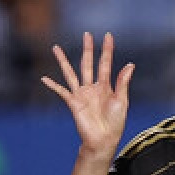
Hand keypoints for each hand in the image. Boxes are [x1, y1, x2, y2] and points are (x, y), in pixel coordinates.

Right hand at [41, 32, 134, 157]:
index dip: (107, 49)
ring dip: (63, 60)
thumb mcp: (122, 101)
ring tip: (56, 48)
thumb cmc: (115, 123)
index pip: (106, 63)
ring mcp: (81, 94)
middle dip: (87, 49)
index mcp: (106, 86)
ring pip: (71, 73)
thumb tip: (130, 64)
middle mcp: (92, 87)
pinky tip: (44, 78)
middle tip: (86, 34)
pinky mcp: (73, 103)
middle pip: (88, 63)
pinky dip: (53, 85)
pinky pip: (61, 91)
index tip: (108, 36)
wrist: (104, 140)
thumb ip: (123, 82)